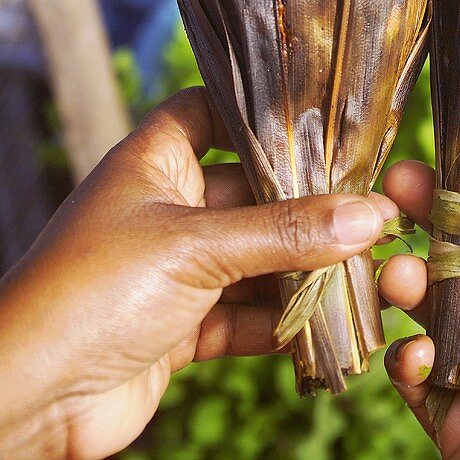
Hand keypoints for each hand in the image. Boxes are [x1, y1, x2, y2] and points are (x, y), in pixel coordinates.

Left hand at [0, 87, 395, 459]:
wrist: (30, 399)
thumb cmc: (96, 291)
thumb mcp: (198, 247)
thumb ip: (286, 232)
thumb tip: (371, 215)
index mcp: (154, 162)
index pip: (210, 113)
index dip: (257, 113)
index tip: (321, 119)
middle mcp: (165, 208)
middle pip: (249, 192)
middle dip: (305, 207)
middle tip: (372, 211)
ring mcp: (173, 269)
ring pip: (253, 259)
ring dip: (301, 270)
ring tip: (365, 270)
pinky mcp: (180, 326)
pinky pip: (243, 315)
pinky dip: (279, 323)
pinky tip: (325, 325)